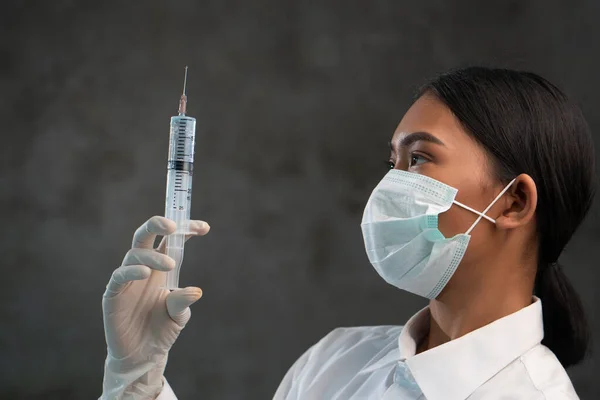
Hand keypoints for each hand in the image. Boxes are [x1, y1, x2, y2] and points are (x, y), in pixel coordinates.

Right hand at [100, 216, 209, 398]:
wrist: (142, 356)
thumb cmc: (161, 330)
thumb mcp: (178, 316)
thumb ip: (183, 302)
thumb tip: (196, 291)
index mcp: (160, 268)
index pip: (171, 241)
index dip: (185, 230)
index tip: (204, 227)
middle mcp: (143, 268)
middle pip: (144, 236)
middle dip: (157, 224)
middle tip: (172, 225)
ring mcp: (127, 280)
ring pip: (134, 254)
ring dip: (152, 255)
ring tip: (170, 265)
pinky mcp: (113, 295)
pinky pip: (119, 277)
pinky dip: (131, 271)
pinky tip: (145, 273)